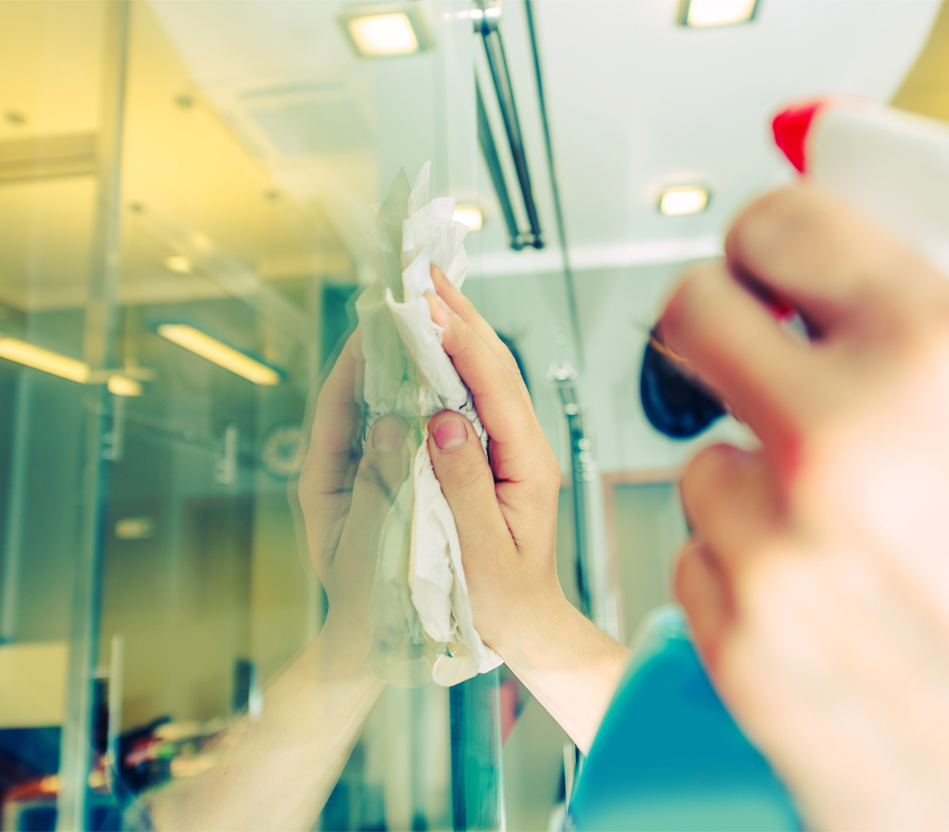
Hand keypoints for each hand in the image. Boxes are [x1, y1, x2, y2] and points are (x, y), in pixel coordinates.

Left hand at [294, 327, 411, 663]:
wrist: (375, 645)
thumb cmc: (368, 604)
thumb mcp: (371, 545)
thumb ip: (379, 486)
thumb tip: (392, 425)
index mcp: (320, 482)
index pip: (333, 406)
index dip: (353, 362)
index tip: (376, 323)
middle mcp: (338, 470)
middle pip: (357, 398)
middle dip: (381, 357)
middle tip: (409, 315)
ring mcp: (365, 476)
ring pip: (383, 412)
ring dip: (405, 377)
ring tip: (432, 338)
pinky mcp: (391, 485)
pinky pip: (407, 437)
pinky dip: (424, 410)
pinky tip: (449, 390)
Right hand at [423, 267, 628, 750]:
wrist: (526, 627)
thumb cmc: (501, 601)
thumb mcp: (479, 552)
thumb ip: (461, 484)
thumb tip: (441, 419)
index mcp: (528, 464)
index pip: (495, 385)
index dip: (459, 338)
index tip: (425, 302)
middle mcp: (527, 445)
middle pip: (496, 364)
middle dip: (459, 314)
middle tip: (420, 272)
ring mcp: (515, 447)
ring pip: (488, 374)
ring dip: (457, 329)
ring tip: (423, 291)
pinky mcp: (498, 455)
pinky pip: (477, 395)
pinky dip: (454, 361)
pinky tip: (432, 343)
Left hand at [663, 186, 948, 829]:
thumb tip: (861, 285)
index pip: (784, 226)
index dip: (771, 237)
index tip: (766, 258)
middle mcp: (848, 444)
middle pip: (697, 317)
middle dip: (725, 322)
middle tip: (751, 347)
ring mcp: (782, 552)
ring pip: (703, 462)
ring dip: (758, 482)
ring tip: (847, 532)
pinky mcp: (743, 647)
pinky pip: (700, 561)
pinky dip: (748, 571)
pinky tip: (828, 600)